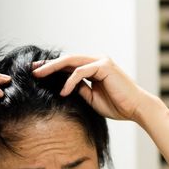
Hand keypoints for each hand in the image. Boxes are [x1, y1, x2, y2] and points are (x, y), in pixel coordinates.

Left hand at [32, 55, 151, 121]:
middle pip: (67, 59)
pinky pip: (81, 72)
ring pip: (71, 61)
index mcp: (94, 67)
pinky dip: (70, 81)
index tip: (36, 73)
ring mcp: (101, 61)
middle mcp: (97, 61)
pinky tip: (63, 92)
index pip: (69, 65)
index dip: (52, 68)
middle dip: (48, 65)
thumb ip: (79, 90)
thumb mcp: (92, 98)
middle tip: (31, 70)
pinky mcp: (104, 66)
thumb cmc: (118, 106)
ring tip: (39, 76)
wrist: (137, 109)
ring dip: (53, 68)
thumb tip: (63, 87)